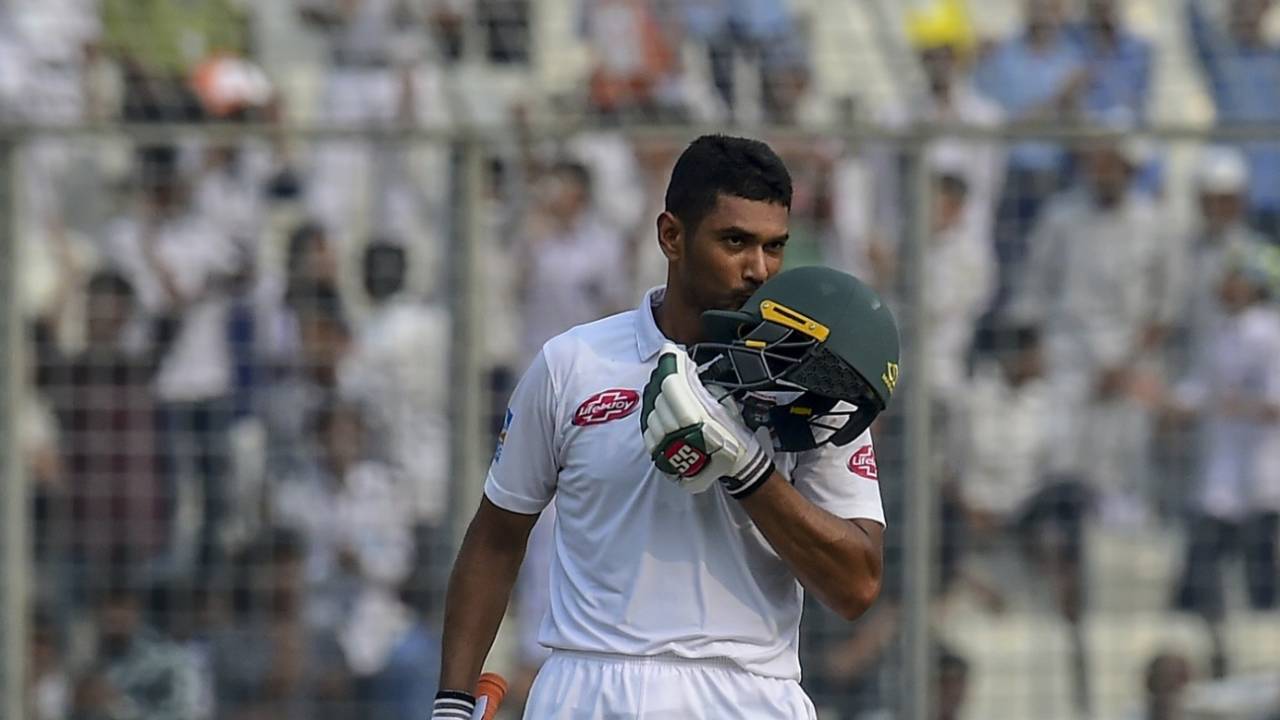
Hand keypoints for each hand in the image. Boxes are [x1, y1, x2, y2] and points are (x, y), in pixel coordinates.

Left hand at [640, 343, 774, 497]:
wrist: (734, 466)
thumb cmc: (734, 436)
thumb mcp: (725, 407)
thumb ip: (702, 389)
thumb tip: (686, 370)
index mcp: (696, 420)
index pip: (673, 384)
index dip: (670, 364)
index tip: (670, 350)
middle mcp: (677, 432)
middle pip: (660, 394)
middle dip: (664, 375)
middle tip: (671, 364)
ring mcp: (666, 445)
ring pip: (651, 409)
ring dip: (657, 393)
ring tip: (666, 384)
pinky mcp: (658, 454)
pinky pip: (647, 426)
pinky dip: (651, 411)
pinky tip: (658, 404)